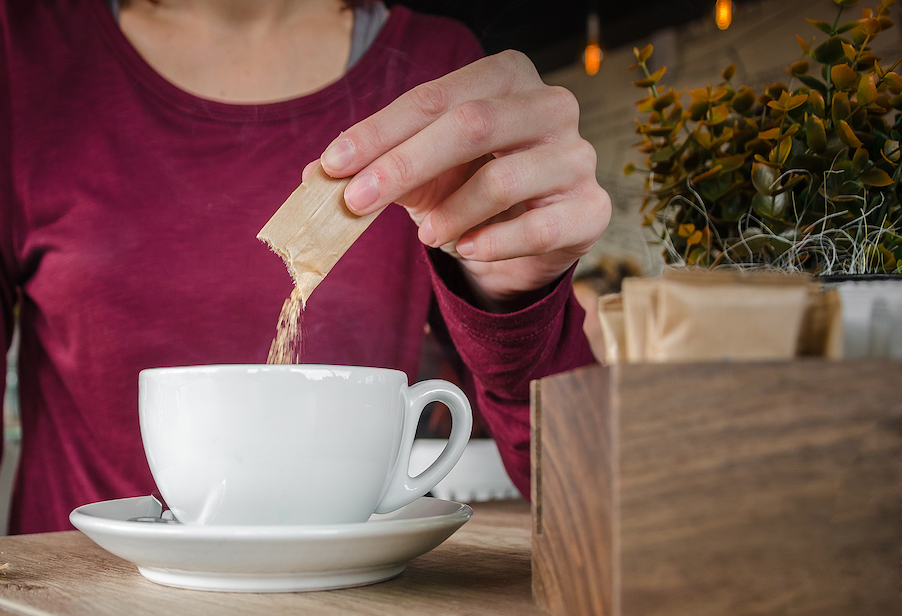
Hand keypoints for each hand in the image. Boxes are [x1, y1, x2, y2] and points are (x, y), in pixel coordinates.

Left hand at [317, 51, 610, 304]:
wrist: (530, 233)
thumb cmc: (472, 185)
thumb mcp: (419, 171)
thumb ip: (372, 166)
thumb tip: (314, 177)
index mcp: (506, 76)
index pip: (434, 98)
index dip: (378, 133)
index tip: (333, 165)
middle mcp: (550, 105)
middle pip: (471, 125)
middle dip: (402, 166)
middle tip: (355, 202)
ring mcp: (578, 156)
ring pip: (503, 179)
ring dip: (450, 213)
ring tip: (426, 236)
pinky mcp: (590, 209)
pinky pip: (536, 228)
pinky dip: (489, 244)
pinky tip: (465, 250)